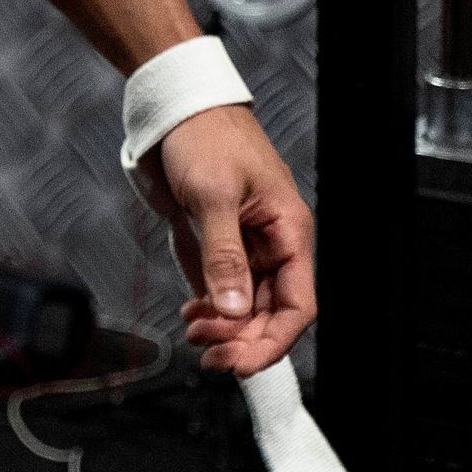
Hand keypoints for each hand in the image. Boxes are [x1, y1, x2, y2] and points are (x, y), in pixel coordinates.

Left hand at [139, 104, 315, 378]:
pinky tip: (192, 315)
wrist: (173, 108)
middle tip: (207, 352)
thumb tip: (233, 309)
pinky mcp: (216, 244)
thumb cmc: (205, 135)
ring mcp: (243, 245)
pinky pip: (222, 291)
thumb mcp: (213, 194)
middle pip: (270, 313)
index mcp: (288, 230)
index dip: (273, 340)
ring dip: (224, 329)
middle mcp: (270, 243)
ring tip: (194, 332)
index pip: (297, 305)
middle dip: (242, 339)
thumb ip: (224, 254)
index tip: (241, 362)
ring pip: (245, 308)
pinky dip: (209, 310)